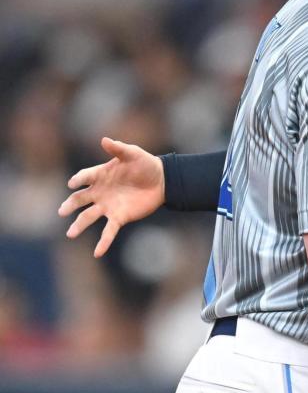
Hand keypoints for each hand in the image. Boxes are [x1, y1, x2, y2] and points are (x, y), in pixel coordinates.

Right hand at [58, 137, 164, 256]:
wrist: (162, 181)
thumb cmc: (145, 164)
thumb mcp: (133, 154)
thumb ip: (118, 148)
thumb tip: (104, 139)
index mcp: (101, 175)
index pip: (85, 177)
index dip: (79, 180)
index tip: (74, 183)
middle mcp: (100, 192)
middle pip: (80, 199)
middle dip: (70, 205)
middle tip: (62, 211)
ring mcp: (108, 206)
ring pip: (89, 217)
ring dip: (79, 225)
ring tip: (70, 234)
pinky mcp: (119, 217)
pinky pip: (109, 231)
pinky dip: (103, 242)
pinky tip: (97, 253)